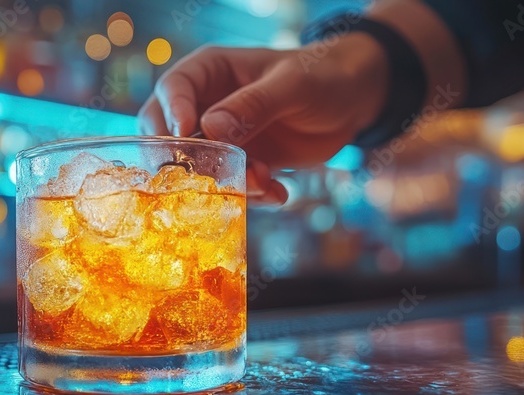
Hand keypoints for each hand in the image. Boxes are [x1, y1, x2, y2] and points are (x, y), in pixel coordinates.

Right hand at [138, 34, 388, 203]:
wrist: (355, 101)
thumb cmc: (323, 75)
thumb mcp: (292, 85)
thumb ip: (253, 105)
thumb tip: (210, 128)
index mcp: (211, 72)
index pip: (172, 89)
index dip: (171, 112)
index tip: (184, 134)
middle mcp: (207, 105)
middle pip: (168, 133)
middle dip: (187, 159)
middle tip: (208, 175)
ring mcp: (222, 137)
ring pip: (199, 167)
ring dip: (226, 182)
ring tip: (263, 183)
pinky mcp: (242, 162)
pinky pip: (230, 185)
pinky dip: (251, 195)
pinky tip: (277, 192)